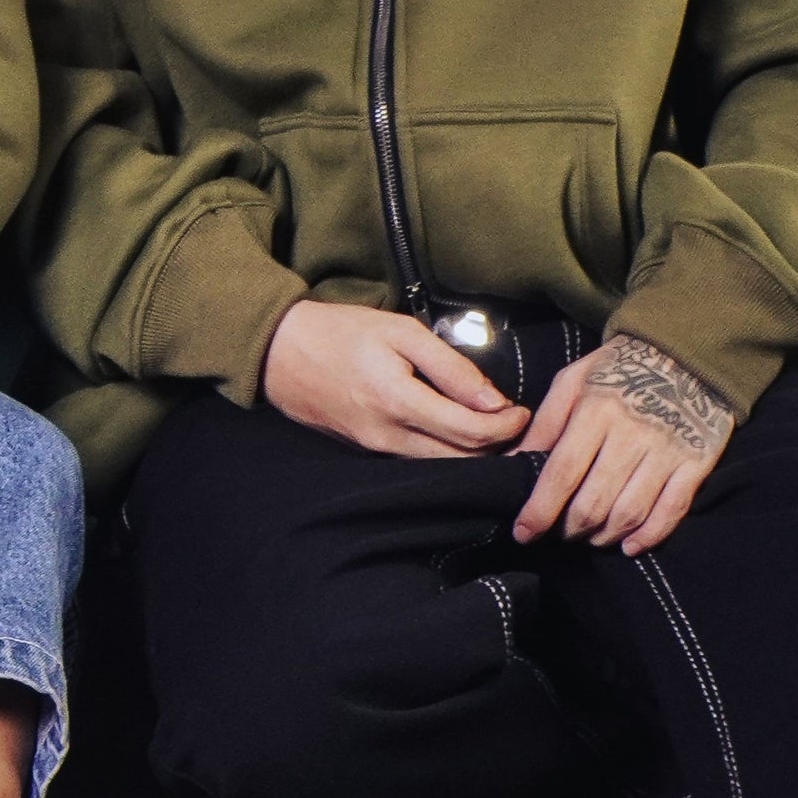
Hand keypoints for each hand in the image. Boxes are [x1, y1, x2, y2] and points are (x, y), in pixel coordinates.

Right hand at [261, 301, 529, 457]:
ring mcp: (374, 449)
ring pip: (441, 466)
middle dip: (497, 446)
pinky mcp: (365, 450)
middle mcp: (388, 436)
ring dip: (473, 451)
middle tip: (516, 424)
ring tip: (491, 427)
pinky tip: (455, 432)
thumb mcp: (400, 332)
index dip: (507, 426)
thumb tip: (495, 399)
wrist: (276, 352)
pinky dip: (444, 450)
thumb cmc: (339, 332)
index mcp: (399, 402)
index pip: (472, 432)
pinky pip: (417, 460)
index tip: (521, 410)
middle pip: (462, 459)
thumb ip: (450, 366)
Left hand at [512, 334, 729, 553]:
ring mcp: (668, 452)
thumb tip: (516, 463)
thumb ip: (545, 423)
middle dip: (569, 528)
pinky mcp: (698, 463)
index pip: (561, 473)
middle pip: (594, 501)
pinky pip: (672, 511)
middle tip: (559, 533)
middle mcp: (633, 435)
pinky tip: (628, 545)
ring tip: (588, 537)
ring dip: (603, 536)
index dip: (539, 510)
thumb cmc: (618, 369)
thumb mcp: (573, 381)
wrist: (687, 355)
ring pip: (630, 512)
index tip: (523, 532)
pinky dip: (648, 536)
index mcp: (597, 411)